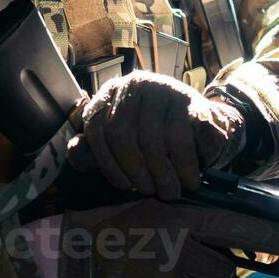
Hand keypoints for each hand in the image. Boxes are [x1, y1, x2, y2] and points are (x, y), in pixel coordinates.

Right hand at [57, 199, 278, 277]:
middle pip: (225, 270)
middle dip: (211, 266)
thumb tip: (229, 232)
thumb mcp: (155, 205)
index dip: (270, 238)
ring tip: (164, 273)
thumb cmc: (115, 225)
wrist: (78, 257)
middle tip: (182, 258)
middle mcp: (185, 252)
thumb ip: (192, 216)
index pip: (240, 229)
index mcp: (184, 221)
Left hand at [67, 71, 245, 199]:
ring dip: (164, 174)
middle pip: (122, 134)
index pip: (96, 129)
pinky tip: (190, 178)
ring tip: (172, 190)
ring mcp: (162, 90)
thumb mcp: (120, 146)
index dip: (107, 164)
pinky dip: (186, 166)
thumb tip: (75, 151)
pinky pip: (181, 139)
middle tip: (151, 191)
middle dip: (136, 171)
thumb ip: (94, 151)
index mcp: (111, 95)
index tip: (124, 186)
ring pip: (152, 140)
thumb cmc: (155, 141)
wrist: (203, 128)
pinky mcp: (189, 101)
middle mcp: (133, 86)